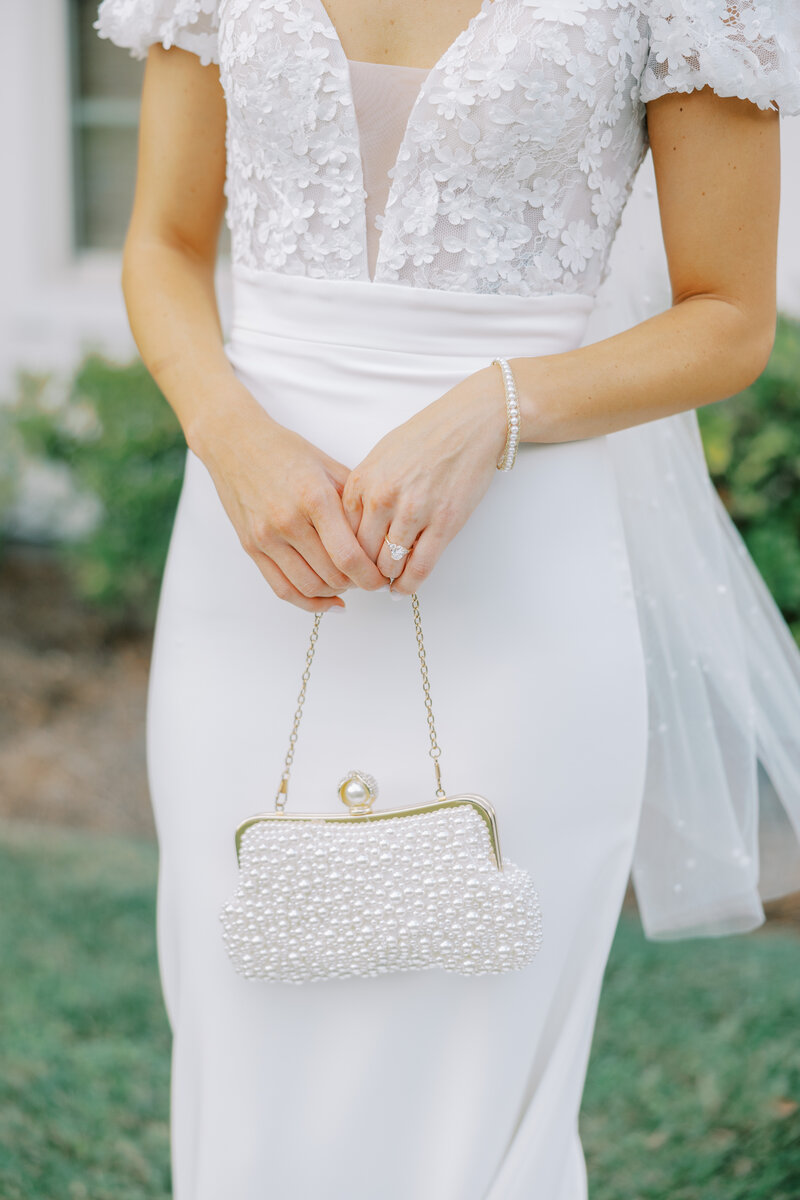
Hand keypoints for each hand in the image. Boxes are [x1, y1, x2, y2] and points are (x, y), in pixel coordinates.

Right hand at [191, 387, 386, 611]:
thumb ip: (355, 500)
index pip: (349, 555)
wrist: (234, 442)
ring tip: (348, 583)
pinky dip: (308, 602)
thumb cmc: (285, 450)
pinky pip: (282, 588)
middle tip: (370, 579)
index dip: (371, 575)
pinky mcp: (251, 548)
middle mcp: (288, 521)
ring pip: (310, 586)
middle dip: (358, 583)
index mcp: (314, 498)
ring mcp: (266, 537)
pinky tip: (327, 601)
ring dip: (335, 592)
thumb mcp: (328, 465)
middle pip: (332, 575)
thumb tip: (383, 532)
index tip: (383, 577)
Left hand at [341, 365, 508, 594]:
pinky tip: (404, 589)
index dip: (342, 555)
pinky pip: (419, 567)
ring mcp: (413, 512)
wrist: (468, 423)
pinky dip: (409, 585)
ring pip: (388, 565)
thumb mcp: (379, 457)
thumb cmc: (424, 437)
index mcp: (361, 481)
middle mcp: (382, 498)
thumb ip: (363, 492)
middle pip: (360, 554)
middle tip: (365, 581)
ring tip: (386, 583)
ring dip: (386, 579)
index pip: (339, 533)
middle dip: (361, 572)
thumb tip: (353, 528)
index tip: (346, 565)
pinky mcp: (443, 523)